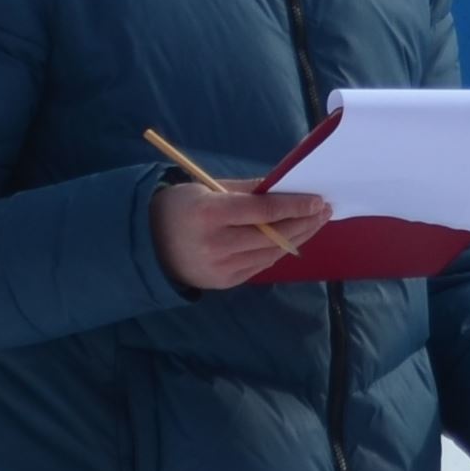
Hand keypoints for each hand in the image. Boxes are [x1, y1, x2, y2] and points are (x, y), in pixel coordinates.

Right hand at [151, 182, 327, 291]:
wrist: (144, 245)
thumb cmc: (179, 207)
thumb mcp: (208, 188)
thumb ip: (248, 190)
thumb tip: (285, 187)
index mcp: (210, 214)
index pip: (264, 211)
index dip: (295, 206)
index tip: (318, 200)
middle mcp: (215, 244)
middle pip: (272, 235)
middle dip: (304, 222)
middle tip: (325, 210)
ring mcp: (219, 268)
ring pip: (270, 253)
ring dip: (297, 237)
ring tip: (315, 222)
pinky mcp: (223, 283)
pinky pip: (260, 265)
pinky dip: (278, 251)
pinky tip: (293, 238)